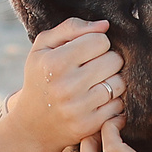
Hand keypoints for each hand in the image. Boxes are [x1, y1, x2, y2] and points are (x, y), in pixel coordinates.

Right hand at [4, 17, 117, 151]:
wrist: (32, 124)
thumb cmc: (41, 77)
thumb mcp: (43, 47)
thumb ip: (71, 28)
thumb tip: (105, 25)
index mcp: (55, 63)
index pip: (100, 40)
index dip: (96, 43)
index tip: (87, 51)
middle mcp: (66, 86)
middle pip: (114, 60)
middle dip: (107, 60)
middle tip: (94, 67)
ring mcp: (78, 108)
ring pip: (119, 83)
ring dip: (112, 80)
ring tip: (97, 83)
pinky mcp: (88, 126)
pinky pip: (119, 106)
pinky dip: (112, 101)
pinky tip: (98, 100)